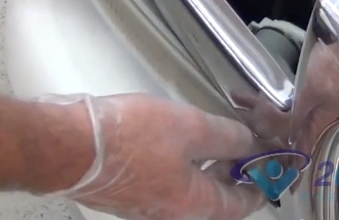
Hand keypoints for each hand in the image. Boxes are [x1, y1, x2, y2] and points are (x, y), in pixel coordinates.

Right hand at [41, 93, 264, 219]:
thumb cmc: (127, 138)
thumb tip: (249, 144)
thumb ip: (226, 137)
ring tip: (217, 138)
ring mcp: (146, 205)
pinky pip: (166, 182)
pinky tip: (179, 139)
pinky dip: (182, 164)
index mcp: (193, 204)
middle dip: (234, 172)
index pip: (241, 205)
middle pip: (214, 199)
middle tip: (246, 146)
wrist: (68, 146)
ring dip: (208, 166)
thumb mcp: (189, 127)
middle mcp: (171, 212)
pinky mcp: (126, 191)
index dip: (260, 185)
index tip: (270, 168)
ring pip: (190, 189)